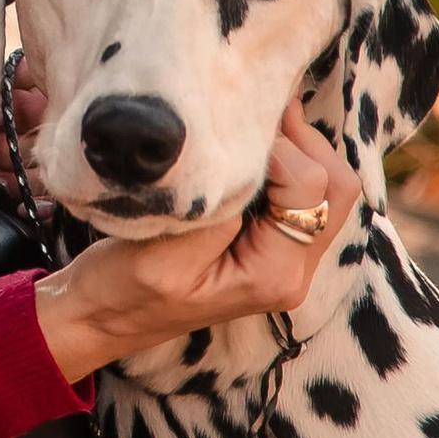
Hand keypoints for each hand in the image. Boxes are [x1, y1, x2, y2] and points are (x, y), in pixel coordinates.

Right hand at [34, 107, 358, 385]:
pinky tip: (243, 152)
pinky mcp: (272, 247)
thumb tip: (256, 149)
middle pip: (337, 185)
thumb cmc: (121, 289)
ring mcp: (287, 260)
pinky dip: (284, 163)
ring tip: (243, 132)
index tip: (222, 140)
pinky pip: (302, 194)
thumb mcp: (162, 250)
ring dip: (293, 150)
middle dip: (299, 142)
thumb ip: (217, 206)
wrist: (101, 318)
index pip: (309, 185)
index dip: (274, 148)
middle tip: (247, 119)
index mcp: (274, 274)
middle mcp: (293, 270)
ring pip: (328, 186)